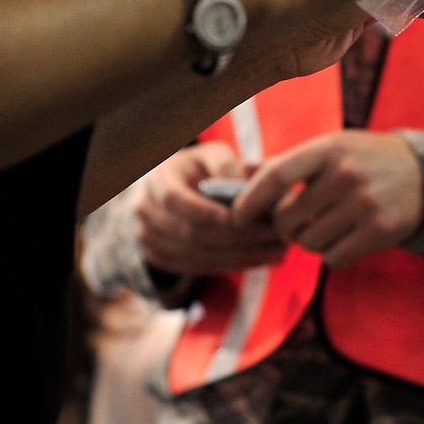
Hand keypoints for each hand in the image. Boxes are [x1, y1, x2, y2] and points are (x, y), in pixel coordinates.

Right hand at [134, 143, 284, 278]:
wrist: (174, 187)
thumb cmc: (200, 167)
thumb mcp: (213, 155)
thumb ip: (230, 166)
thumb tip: (252, 180)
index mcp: (157, 178)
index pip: (174, 199)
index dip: (203, 211)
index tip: (238, 217)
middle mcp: (146, 209)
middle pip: (190, 232)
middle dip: (237, 236)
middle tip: (276, 234)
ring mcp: (149, 237)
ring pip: (197, 256)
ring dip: (240, 256)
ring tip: (277, 250)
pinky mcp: (160, 258)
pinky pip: (198, 268)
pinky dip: (232, 266)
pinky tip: (261, 259)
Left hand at [233, 131, 423, 270]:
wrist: (422, 173)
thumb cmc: (361, 160)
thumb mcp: (328, 150)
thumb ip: (285, 164)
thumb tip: (238, 174)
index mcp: (328, 149)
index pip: (276, 176)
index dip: (250, 199)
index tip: (237, 216)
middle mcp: (345, 174)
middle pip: (288, 218)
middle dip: (283, 228)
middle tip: (294, 224)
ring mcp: (365, 203)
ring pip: (309, 242)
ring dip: (309, 242)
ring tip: (324, 227)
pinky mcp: (380, 230)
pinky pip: (334, 258)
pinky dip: (332, 255)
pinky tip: (344, 239)